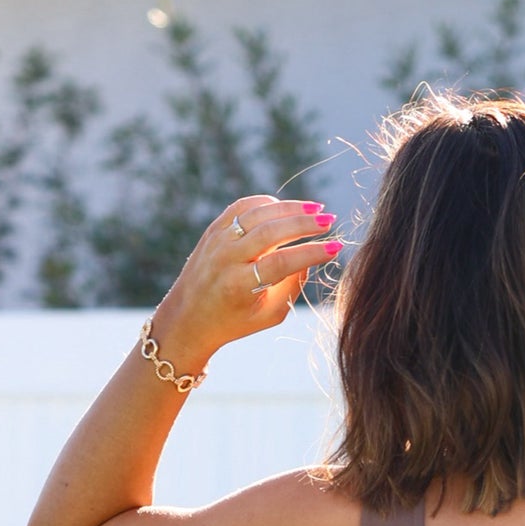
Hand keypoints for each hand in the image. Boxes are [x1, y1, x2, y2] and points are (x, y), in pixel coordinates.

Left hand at [149, 196, 339, 373]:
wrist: (189, 317)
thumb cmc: (236, 321)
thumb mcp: (269, 314)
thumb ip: (292, 285)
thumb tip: (311, 257)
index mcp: (239, 286)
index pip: (282, 262)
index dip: (311, 253)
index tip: (335, 248)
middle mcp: (227, 259)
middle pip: (271, 231)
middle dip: (305, 223)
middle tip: (329, 220)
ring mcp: (218, 240)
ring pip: (259, 213)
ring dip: (291, 208)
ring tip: (316, 209)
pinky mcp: (214, 228)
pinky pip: (244, 206)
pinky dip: (267, 204)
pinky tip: (286, 209)